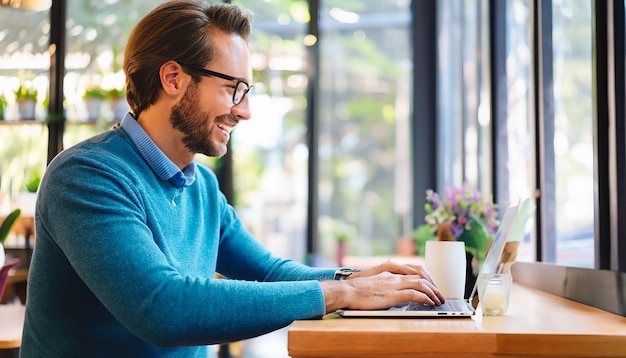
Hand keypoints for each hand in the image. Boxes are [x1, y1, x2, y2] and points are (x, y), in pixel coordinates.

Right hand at [320, 261, 444, 312]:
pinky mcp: (392, 295)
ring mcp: (393, 284)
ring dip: (432, 292)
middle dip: (432, 285)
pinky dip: (425, 298)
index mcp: (388, 272)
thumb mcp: (372, 285)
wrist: (345, 291)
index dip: (425, 278)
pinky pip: (414, 294)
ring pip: (420, 283)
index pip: (412, 271)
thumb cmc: (354, 291)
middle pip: (420, 275)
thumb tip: (390, 295)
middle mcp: (393, 276)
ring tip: (438, 300)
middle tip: (439, 294)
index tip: (431, 286)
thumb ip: (383, 286)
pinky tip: (429, 303)